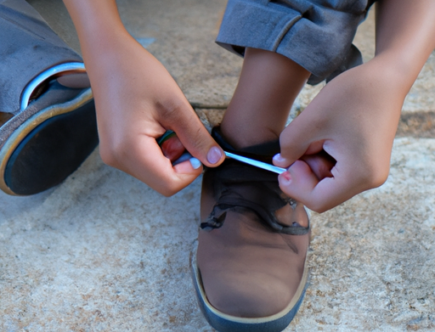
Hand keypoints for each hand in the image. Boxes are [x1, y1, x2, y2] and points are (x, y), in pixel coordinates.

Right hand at [92, 37, 224, 194]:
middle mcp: (117, 158)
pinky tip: (158, 127)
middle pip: (162, 180)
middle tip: (181, 132)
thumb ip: (197, 138)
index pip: (169, 185)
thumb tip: (216, 161)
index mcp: (129, 150)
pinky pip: (144, 162)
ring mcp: (113, 155)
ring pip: (155, 172)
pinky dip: (159, 151)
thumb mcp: (176, 106)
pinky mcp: (115, 149)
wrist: (108, 56)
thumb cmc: (138, 74)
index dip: (190, 171)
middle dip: (180, 161)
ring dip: (170, 155)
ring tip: (168, 125)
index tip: (198, 148)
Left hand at [273, 61, 403, 211]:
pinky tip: (325, 136)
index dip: (295, 186)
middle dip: (304, 171)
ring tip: (316, 134)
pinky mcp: (366, 162)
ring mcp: (370, 171)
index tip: (285, 165)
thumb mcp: (311, 121)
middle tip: (301, 143)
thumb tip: (280, 163)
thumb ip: (290, 147)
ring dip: (313, 162)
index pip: (318, 200)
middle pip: (323, 193)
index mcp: (360, 174)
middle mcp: (369, 179)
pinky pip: (336, 171)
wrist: (386, 77)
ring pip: (327, 182)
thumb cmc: (353, 94)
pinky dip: (323, 157)